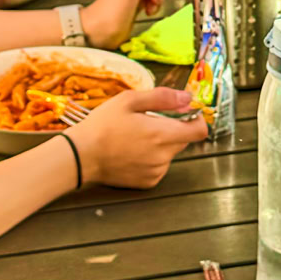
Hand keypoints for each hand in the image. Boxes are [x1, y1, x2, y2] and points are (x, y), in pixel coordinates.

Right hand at [67, 87, 207, 186]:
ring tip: (135, 138)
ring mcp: (156, 171)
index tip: (186, 114)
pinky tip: (132, 152)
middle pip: (184, 140)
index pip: (199, 131)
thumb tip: (188, 98)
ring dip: (161, 145)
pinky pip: (159, 166)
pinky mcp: (148, 182)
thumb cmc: (102, 126)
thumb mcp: (129, 101)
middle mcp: (163, 156)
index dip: (196, 119)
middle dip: (173, 129)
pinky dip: (152, 158)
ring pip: (170, 153)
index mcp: (162, 134)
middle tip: (149, 122)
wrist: (81, 157)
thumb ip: (162, 98)